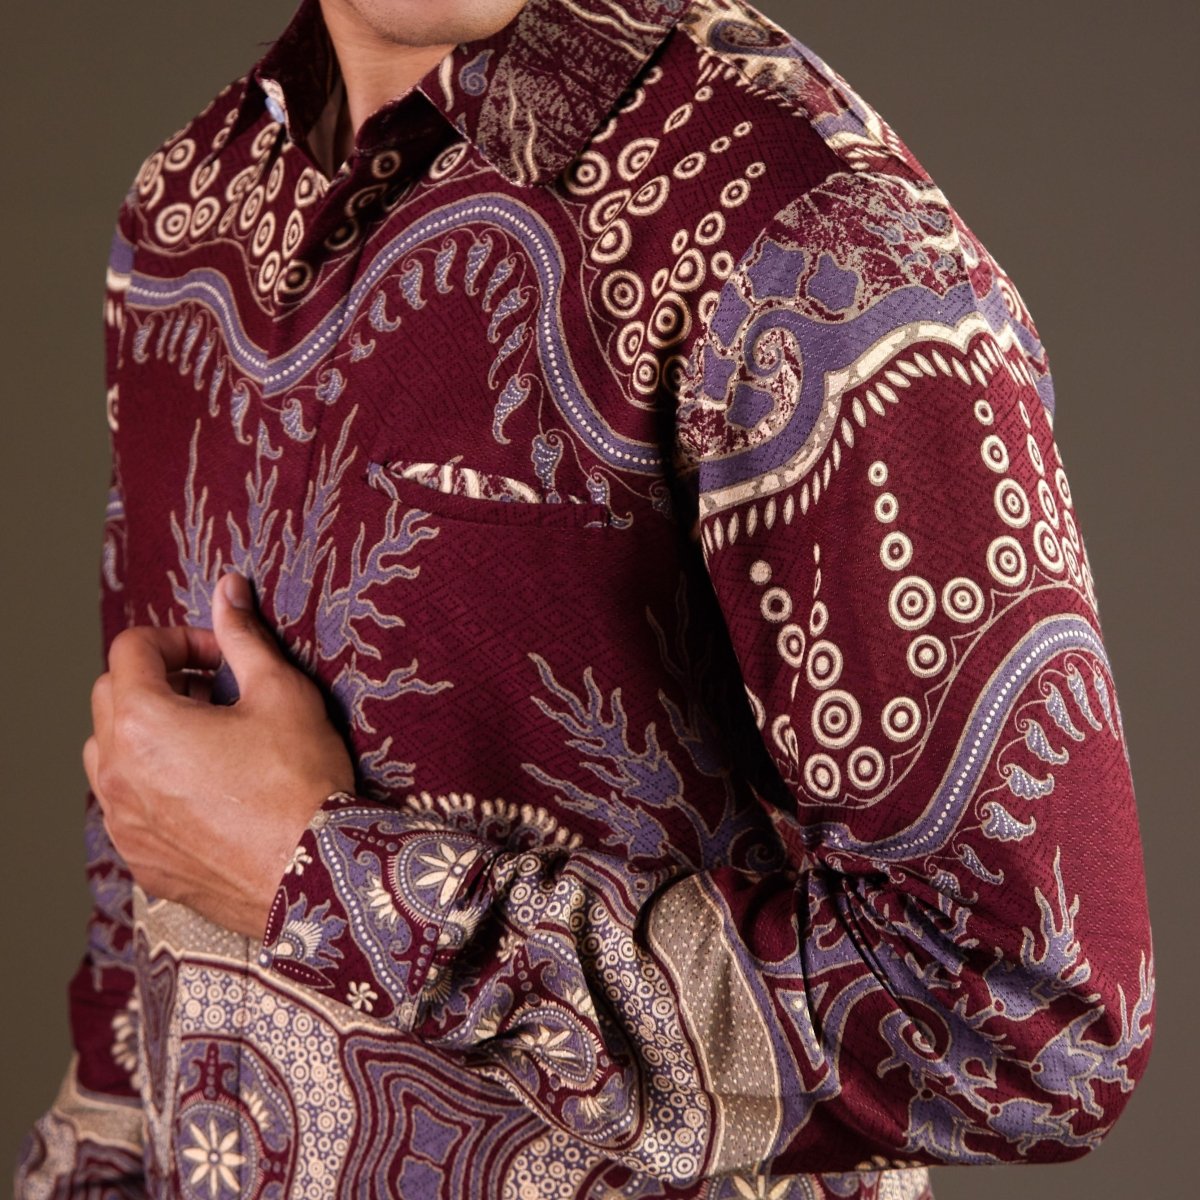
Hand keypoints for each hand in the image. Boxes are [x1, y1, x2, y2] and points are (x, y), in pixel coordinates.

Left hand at [83, 573, 354, 938]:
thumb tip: (229, 588)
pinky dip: (153, 786)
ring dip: (147, 734)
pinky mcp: (142, 861)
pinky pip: (127, 808)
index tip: (222, 657)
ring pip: (108, 756)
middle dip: (160, 682)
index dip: (180, 639)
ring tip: (208, 741)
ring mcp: (123, 823)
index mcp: (143, 722)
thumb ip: (243, 637)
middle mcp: (116, 773)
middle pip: (111, 698)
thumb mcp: (280, 692)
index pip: (132, 650)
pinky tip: (209, 791)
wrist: (315, 876)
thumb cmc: (301, 781)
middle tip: (218, 693)